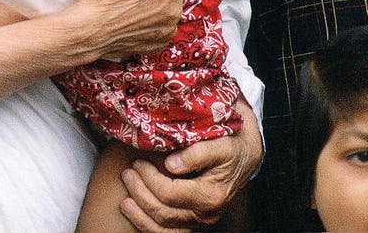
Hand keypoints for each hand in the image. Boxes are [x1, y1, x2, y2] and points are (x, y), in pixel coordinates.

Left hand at [120, 97, 261, 231]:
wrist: (242, 157)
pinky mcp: (194, 223)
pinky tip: (136, 214)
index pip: (170, 193)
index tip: (137, 162)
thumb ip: (196, 153)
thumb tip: (171, 164)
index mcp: (211, 196)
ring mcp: (200, 222)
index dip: (149, 179)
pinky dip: (148, 227)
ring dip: (140, 216)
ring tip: (125, 200)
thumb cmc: (228, 146)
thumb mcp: (218, 144)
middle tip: (127, 174)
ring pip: (164, 230)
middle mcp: (206, 215)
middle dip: (140, 194)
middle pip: (163, 213)